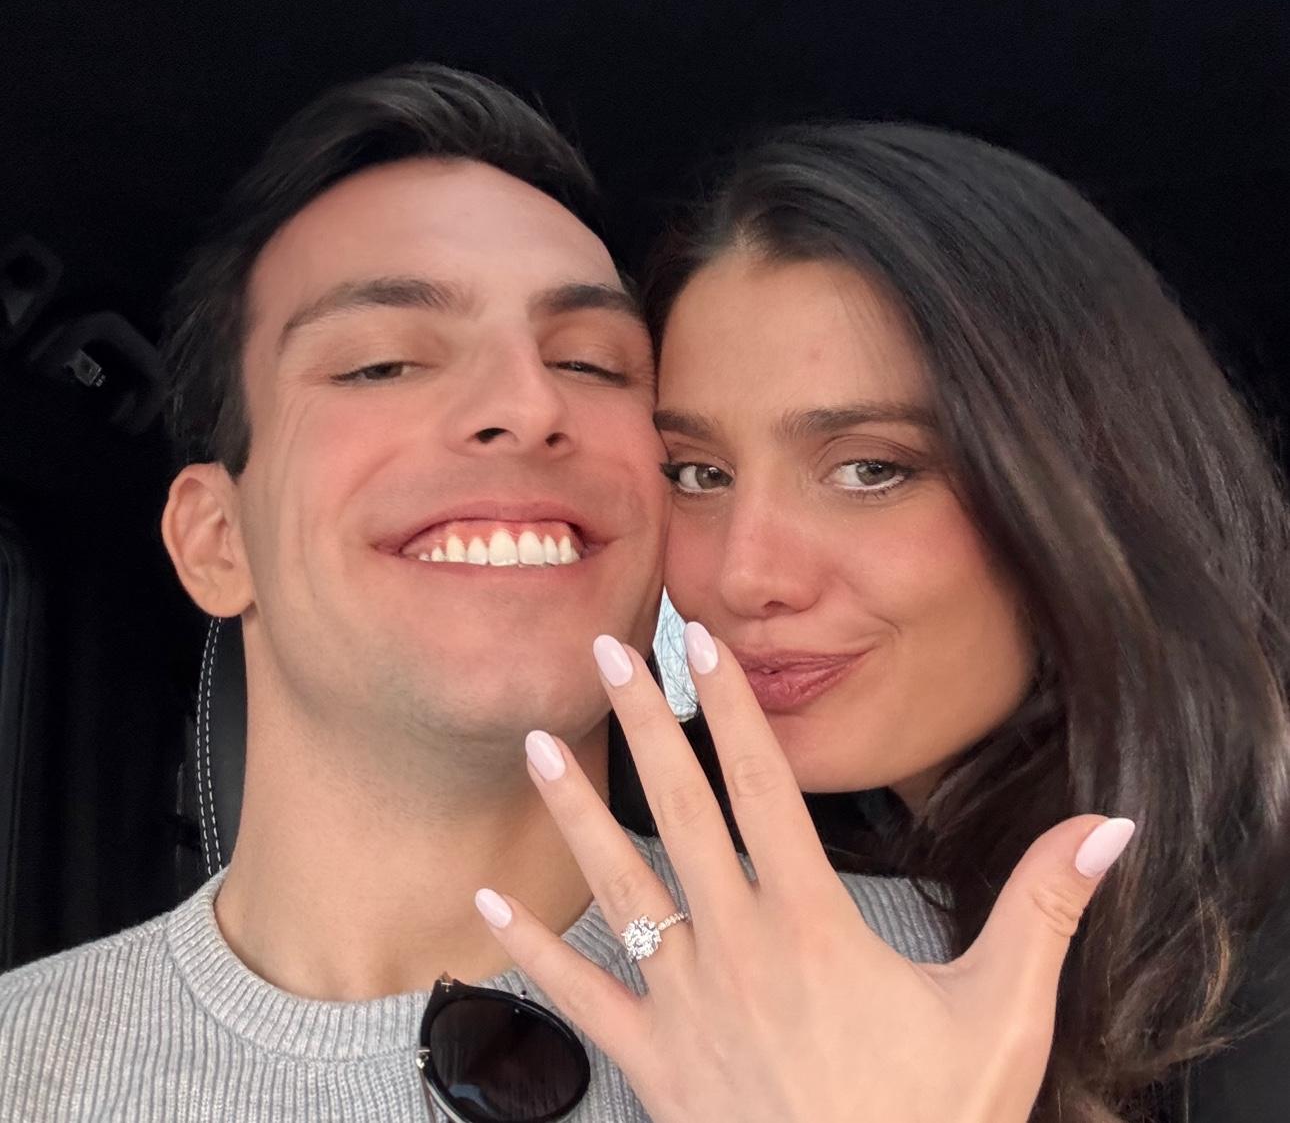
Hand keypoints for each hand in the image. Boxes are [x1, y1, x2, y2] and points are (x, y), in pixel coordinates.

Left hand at [475, 622, 1134, 1122]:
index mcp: (812, 923)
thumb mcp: (1006, 1013)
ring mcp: (686, 1002)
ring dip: (574, 810)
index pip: (764, 785)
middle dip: (642, 724)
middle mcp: (737, 946)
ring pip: (618, 885)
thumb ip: (1046, 907)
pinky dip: (528, 951)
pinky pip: (581, 998)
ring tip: (537, 745)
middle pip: (679, 810)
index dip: (734, 706)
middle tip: (604, 653)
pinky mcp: (653, 1062)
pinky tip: (483, 908)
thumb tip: (1111, 825)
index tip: (701, 642)